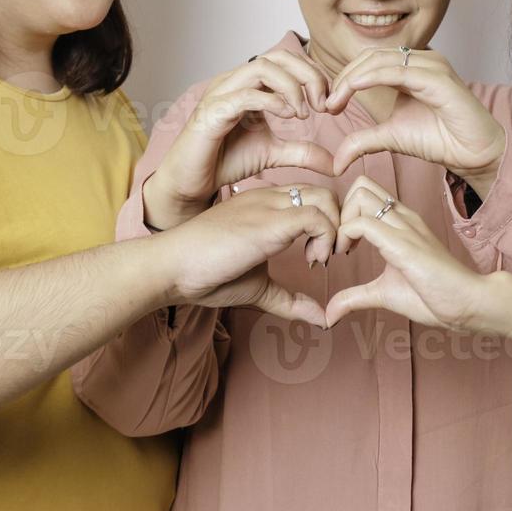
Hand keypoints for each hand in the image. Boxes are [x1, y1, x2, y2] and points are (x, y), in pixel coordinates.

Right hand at [145, 50, 335, 228]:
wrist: (192, 183)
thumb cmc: (223, 162)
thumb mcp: (273, 154)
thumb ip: (302, 152)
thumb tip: (335, 163)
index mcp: (250, 85)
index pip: (287, 61)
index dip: (314, 75)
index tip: (329, 104)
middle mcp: (234, 82)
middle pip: (278, 56)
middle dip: (309, 75)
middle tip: (323, 104)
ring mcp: (222, 94)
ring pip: (262, 67)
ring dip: (292, 87)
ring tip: (303, 113)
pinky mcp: (212, 112)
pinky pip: (245, 94)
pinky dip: (272, 101)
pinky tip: (288, 117)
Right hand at [162, 184, 340, 325]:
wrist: (171, 267)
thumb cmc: (206, 274)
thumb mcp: (258, 288)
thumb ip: (290, 300)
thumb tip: (321, 318)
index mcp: (264, 204)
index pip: (312, 196)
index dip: (328, 223)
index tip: (321, 256)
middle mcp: (269, 198)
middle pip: (325, 192)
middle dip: (340, 224)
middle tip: (328, 257)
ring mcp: (269, 207)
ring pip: (325, 198)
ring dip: (335, 231)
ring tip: (319, 260)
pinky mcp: (269, 223)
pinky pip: (315, 217)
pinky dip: (326, 238)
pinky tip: (312, 261)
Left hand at [325, 48, 505, 194]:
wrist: (473, 153)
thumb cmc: (441, 140)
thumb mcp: (390, 138)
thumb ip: (362, 141)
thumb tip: (335, 162)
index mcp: (410, 69)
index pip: (369, 62)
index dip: (344, 78)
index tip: (329, 104)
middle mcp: (421, 61)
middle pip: (371, 57)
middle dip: (344, 77)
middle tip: (329, 102)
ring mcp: (431, 66)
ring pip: (381, 60)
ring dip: (353, 77)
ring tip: (337, 100)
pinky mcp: (439, 77)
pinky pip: (399, 70)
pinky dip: (373, 77)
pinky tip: (354, 89)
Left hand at [325, 176, 489, 329]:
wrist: (469, 303)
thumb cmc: (435, 296)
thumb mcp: (383, 294)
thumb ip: (355, 297)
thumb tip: (329, 315)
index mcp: (400, 222)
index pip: (365, 194)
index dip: (343, 215)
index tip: (339, 247)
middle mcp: (403, 217)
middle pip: (360, 185)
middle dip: (339, 210)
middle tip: (337, 243)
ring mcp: (404, 227)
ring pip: (360, 195)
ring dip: (341, 219)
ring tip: (342, 249)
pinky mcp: (404, 244)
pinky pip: (364, 223)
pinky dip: (345, 235)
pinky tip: (347, 255)